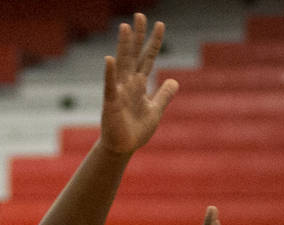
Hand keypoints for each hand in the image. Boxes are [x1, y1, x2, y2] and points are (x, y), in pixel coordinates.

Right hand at [100, 15, 178, 155]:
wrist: (123, 149)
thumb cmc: (136, 131)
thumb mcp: (155, 111)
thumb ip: (164, 95)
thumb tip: (174, 81)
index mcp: (139, 85)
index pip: (147, 59)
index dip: (154, 42)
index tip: (160, 24)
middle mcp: (129, 84)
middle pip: (134, 55)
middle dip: (137, 36)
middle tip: (140, 15)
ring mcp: (119, 92)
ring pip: (122, 65)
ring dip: (123, 47)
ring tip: (125, 28)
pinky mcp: (111, 104)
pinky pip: (110, 87)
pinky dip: (109, 74)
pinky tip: (109, 59)